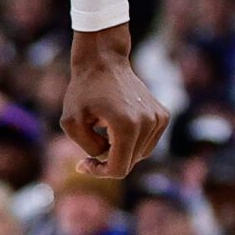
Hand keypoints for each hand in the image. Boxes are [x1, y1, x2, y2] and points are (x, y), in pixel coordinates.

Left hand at [62, 25, 169, 177]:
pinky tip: (116, 126)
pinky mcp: (162, 115)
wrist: (104, 61)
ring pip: (139, 155)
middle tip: (88, 152)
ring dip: (120, 151)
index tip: (83, 164)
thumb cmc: (83, 91)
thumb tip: (107, 157)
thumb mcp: (71, 122)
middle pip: (129, 163)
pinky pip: (146, 143)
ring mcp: (159, 119)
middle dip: (108, 162)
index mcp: (127, 127)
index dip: (99, 172)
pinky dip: (131, 142)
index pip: (119, 169)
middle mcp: (148, 123)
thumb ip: (89, 148)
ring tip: (103, 133)